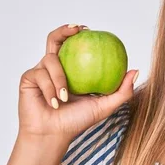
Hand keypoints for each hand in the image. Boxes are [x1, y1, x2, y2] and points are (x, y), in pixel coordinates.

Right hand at [17, 24, 137, 143]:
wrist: (52, 135)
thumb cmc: (77, 121)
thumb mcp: (105, 106)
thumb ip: (122, 91)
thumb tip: (136, 70)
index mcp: (71, 69)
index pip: (74, 45)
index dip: (78, 33)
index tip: (89, 29)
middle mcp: (55, 66)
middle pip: (55, 39)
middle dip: (63, 30)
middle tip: (76, 30)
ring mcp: (41, 71)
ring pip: (50, 59)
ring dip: (59, 78)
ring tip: (65, 97)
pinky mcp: (29, 79)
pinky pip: (40, 75)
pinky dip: (49, 90)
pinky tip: (54, 102)